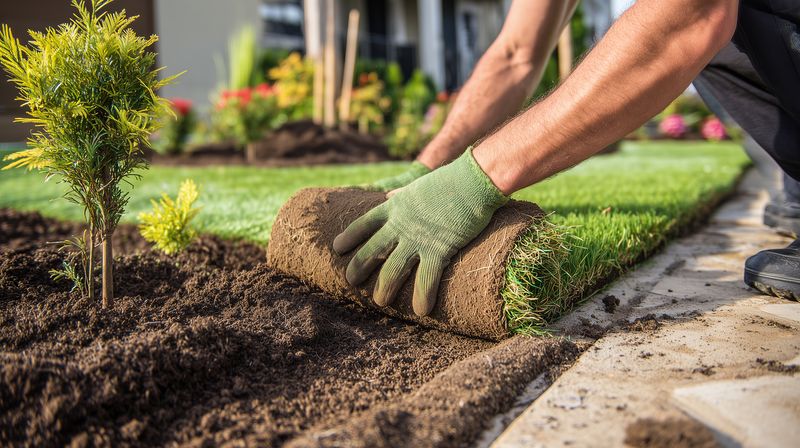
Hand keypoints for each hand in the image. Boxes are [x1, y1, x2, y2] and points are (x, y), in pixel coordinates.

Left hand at [333, 149, 507, 315]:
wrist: (471, 181)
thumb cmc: (449, 180)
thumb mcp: (416, 186)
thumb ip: (401, 194)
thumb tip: (389, 195)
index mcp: (394, 206)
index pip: (363, 224)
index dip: (349, 237)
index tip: (338, 247)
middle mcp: (400, 225)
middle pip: (371, 251)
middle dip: (358, 268)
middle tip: (350, 282)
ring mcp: (417, 239)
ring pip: (392, 270)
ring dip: (384, 288)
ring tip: (379, 302)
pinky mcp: (438, 249)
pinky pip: (426, 279)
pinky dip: (423, 296)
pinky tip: (421, 310)